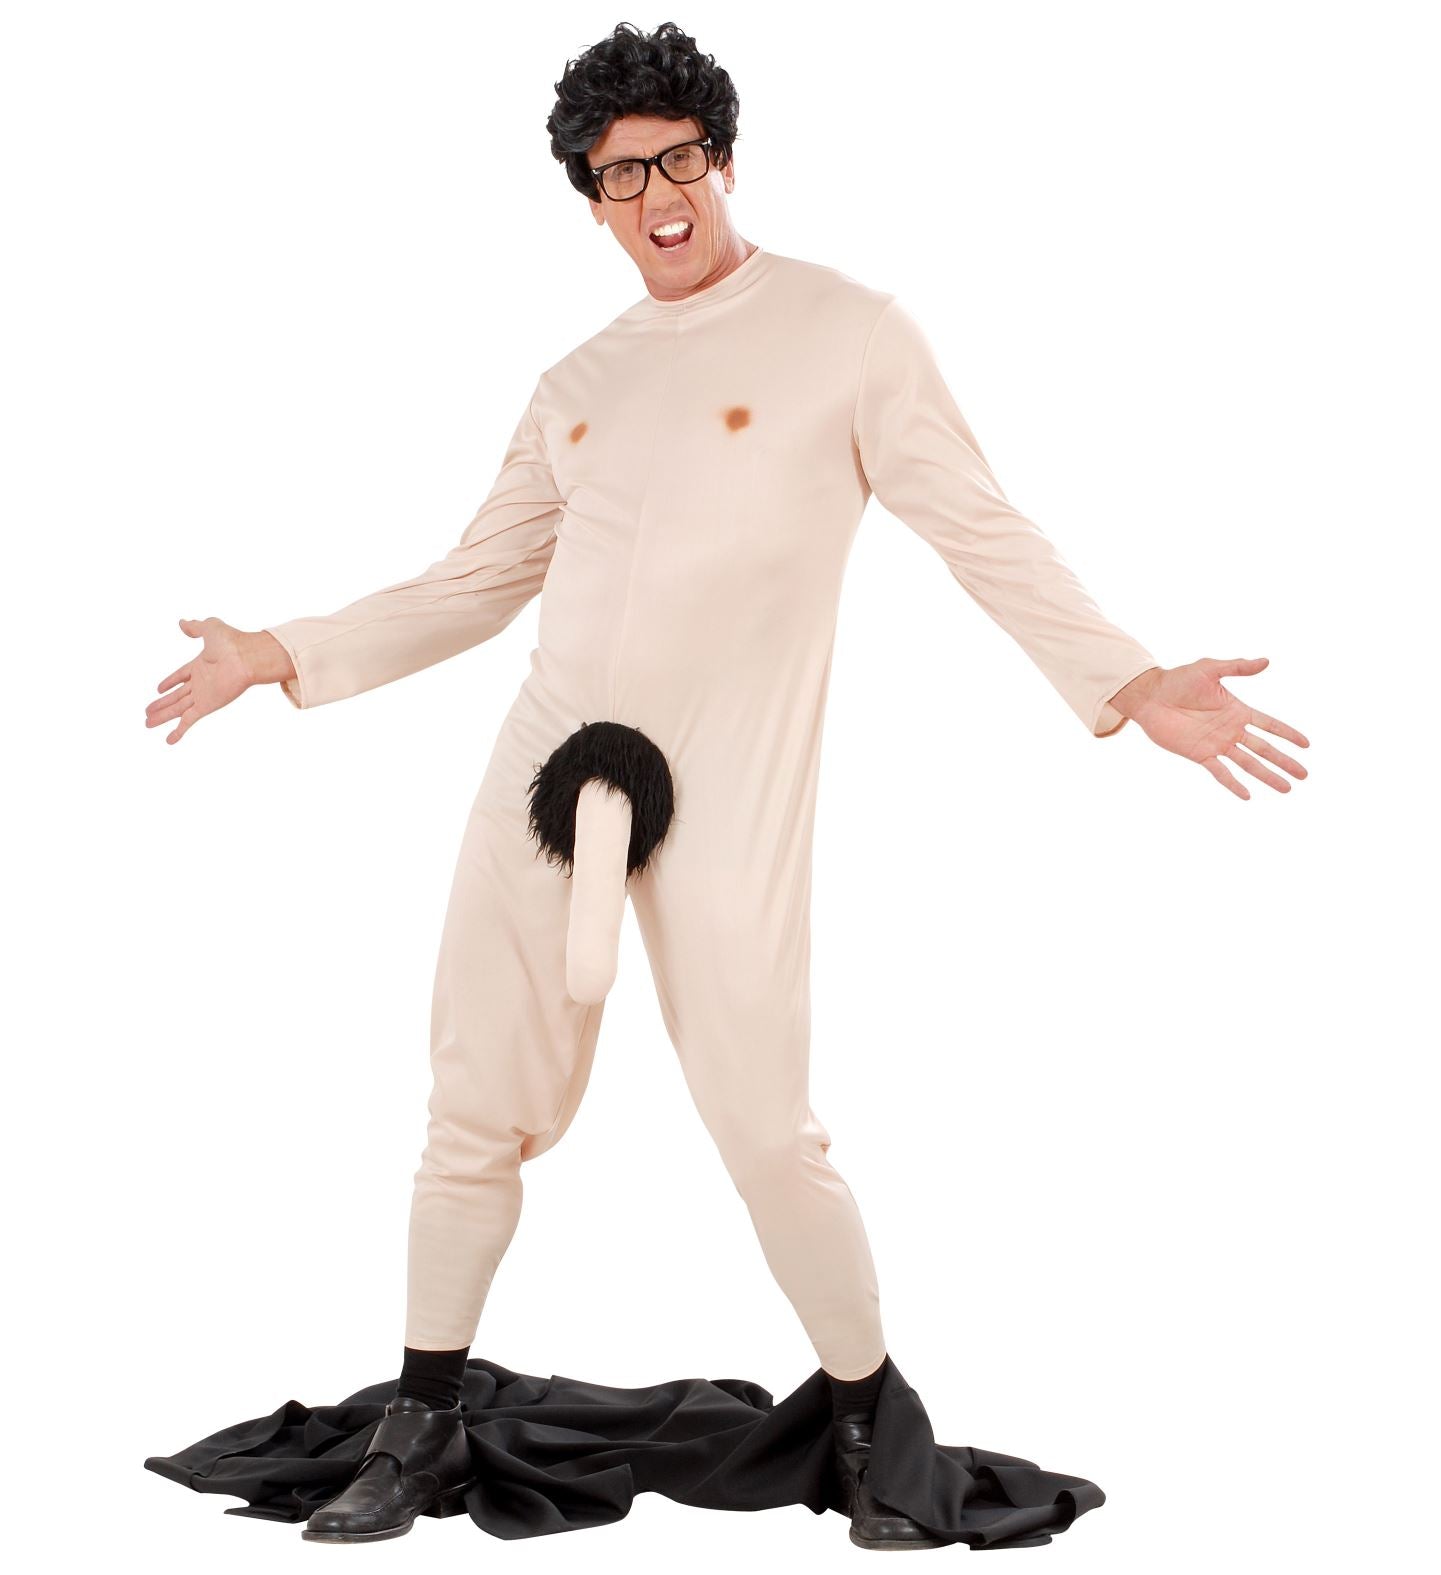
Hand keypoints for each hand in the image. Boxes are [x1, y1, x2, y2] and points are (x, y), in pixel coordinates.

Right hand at [145, 617, 254, 744]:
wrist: (246, 657)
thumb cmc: (233, 642)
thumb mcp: (210, 628)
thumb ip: (195, 627)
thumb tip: (182, 622)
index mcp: (201, 665)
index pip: (181, 676)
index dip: (170, 682)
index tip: (158, 689)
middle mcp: (202, 682)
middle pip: (177, 696)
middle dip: (162, 704)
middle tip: (148, 712)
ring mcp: (204, 695)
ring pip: (177, 709)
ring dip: (163, 717)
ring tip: (147, 724)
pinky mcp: (207, 705)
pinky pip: (189, 720)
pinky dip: (179, 731)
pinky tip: (169, 741)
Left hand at [1112, 658, 1308, 799]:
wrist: (1151, 696)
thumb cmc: (1178, 679)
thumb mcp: (1210, 669)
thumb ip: (1238, 667)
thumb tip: (1266, 661)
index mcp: (1237, 711)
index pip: (1270, 725)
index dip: (1288, 734)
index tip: (1306, 745)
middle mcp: (1231, 730)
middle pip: (1264, 749)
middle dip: (1284, 762)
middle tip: (1304, 776)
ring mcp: (1217, 744)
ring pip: (1248, 764)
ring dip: (1267, 776)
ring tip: (1286, 789)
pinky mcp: (1200, 754)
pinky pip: (1220, 772)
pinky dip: (1233, 784)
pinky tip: (1248, 796)